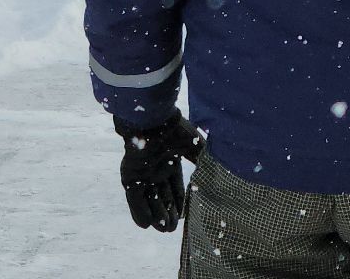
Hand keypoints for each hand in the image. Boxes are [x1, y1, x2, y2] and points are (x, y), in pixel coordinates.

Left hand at [113, 113, 203, 231]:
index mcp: (170, 161)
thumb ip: (205, 161)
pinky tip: (146, 225)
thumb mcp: (196, 146)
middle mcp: (156, 169)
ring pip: (149, 199)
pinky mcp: (130, 175)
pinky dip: (139, 211)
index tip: (184, 218)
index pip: (175, 187)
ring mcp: (142, 173)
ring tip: (164, 230)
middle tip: (173, 230)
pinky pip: (134, 197)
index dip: (179, 203)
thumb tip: (220, 175)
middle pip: (162, 196)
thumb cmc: (175, 130)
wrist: (153, 119)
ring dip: (156, 215)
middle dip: (168, 213)